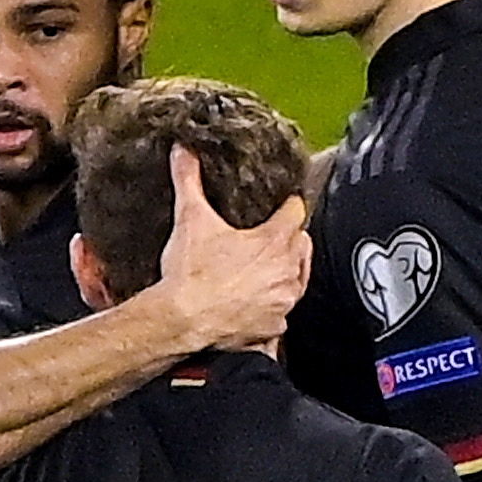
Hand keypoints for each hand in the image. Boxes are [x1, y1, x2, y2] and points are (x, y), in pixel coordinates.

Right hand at [153, 145, 310, 353]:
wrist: (180, 320)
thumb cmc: (190, 277)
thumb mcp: (190, 219)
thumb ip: (189, 180)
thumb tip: (183, 152)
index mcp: (274, 242)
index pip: (296, 212)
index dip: (288, 205)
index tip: (281, 206)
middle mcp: (285, 272)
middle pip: (301, 246)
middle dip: (289, 241)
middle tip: (269, 238)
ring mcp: (281, 303)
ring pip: (297, 281)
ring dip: (284, 274)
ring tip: (263, 270)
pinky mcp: (271, 329)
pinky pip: (282, 317)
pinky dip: (272, 311)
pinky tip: (256, 304)